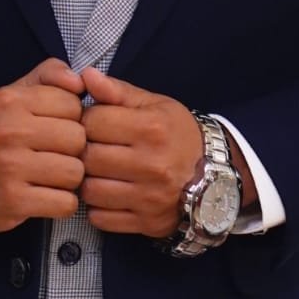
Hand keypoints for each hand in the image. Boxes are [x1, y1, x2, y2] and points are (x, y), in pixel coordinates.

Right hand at [0, 59, 86, 232]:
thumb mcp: (9, 95)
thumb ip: (47, 76)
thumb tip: (81, 80)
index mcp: (10, 101)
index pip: (72, 104)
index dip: (71, 118)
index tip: (55, 128)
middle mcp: (9, 131)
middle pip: (78, 139)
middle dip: (73, 150)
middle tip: (55, 155)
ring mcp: (10, 168)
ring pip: (75, 172)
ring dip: (68, 179)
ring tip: (50, 176)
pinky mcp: (13, 201)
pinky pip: (65, 203)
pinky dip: (61, 203)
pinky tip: (46, 196)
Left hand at [71, 68, 201, 236]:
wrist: (216, 174)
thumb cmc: (177, 134)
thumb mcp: (154, 104)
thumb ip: (117, 91)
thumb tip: (85, 75)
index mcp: (152, 128)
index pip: (92, 122)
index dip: (85, 120)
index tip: (92, 123)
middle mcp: (152, 164)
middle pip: (88, 157)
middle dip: (83, 150)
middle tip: (90, 147)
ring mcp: (149, 197)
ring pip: (90, 191)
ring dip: (87, 180)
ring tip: (97, 171)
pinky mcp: (146, 222)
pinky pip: (101, 219)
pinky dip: (97, 207)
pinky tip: (107, 193)